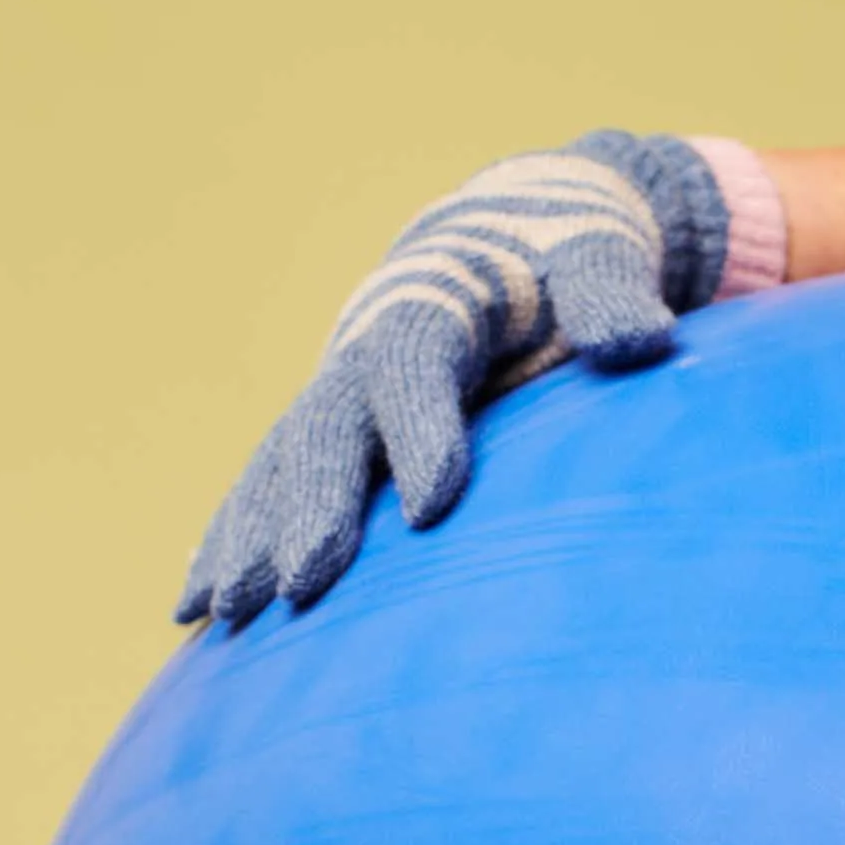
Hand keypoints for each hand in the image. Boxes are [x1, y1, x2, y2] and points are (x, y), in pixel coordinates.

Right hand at [177, 131, 728, 625]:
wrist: (510, 230)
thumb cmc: (565, 254)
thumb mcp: (599, 253)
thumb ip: (610, 289)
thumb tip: (643, 339)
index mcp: (436, 304)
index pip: (413, 362)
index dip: (419, 430)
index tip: (431, 507)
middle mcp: (366, 346)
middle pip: (325, 426)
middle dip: (309, 507)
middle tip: (299, 587)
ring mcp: (339, 388)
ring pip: (279, 463)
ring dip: (248, 537)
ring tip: (225, 613)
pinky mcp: (332, 427)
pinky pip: (268, 486)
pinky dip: (230, 540)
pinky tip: (202, 610)